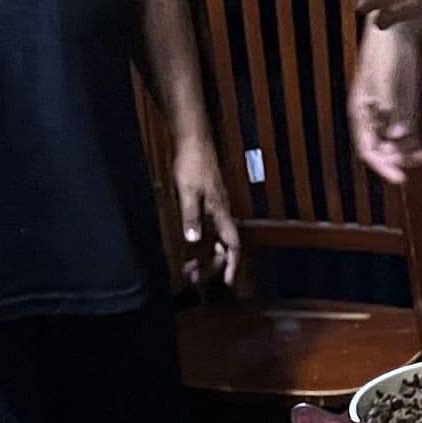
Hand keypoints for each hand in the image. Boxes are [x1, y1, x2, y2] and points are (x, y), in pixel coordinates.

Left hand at [172, 134, 239, 287]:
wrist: (193, 140)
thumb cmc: (193, 162)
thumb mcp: (188, 192)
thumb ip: (191, 217)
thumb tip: (193, 240)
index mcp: (221, 213)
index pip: (233, 246)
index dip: (232, 265)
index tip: (228, 282)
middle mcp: (221, 214)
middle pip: (224, 247)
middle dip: (213, 265)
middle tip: (197, 277)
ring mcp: (215, 208)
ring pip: (216, 239)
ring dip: (206, 256)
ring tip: (191, 267)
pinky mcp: (207, 202)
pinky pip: (209, 229)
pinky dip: (202, 242)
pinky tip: (191, 245)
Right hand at [348, 23, 421, 186]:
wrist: (398, 29)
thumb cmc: (384, 48)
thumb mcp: (385, 76)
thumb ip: (389, 106)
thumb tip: (396, 134)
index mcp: (361, 113)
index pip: (367, 149)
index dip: (381, 166)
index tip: (399, 177)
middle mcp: (373, 120)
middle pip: (384, 153)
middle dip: (399, 161)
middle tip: (417, 159)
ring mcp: (389, 117)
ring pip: (398, 149)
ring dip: (411, 156)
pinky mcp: (404, 112)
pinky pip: (410, 138)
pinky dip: (418, 146)